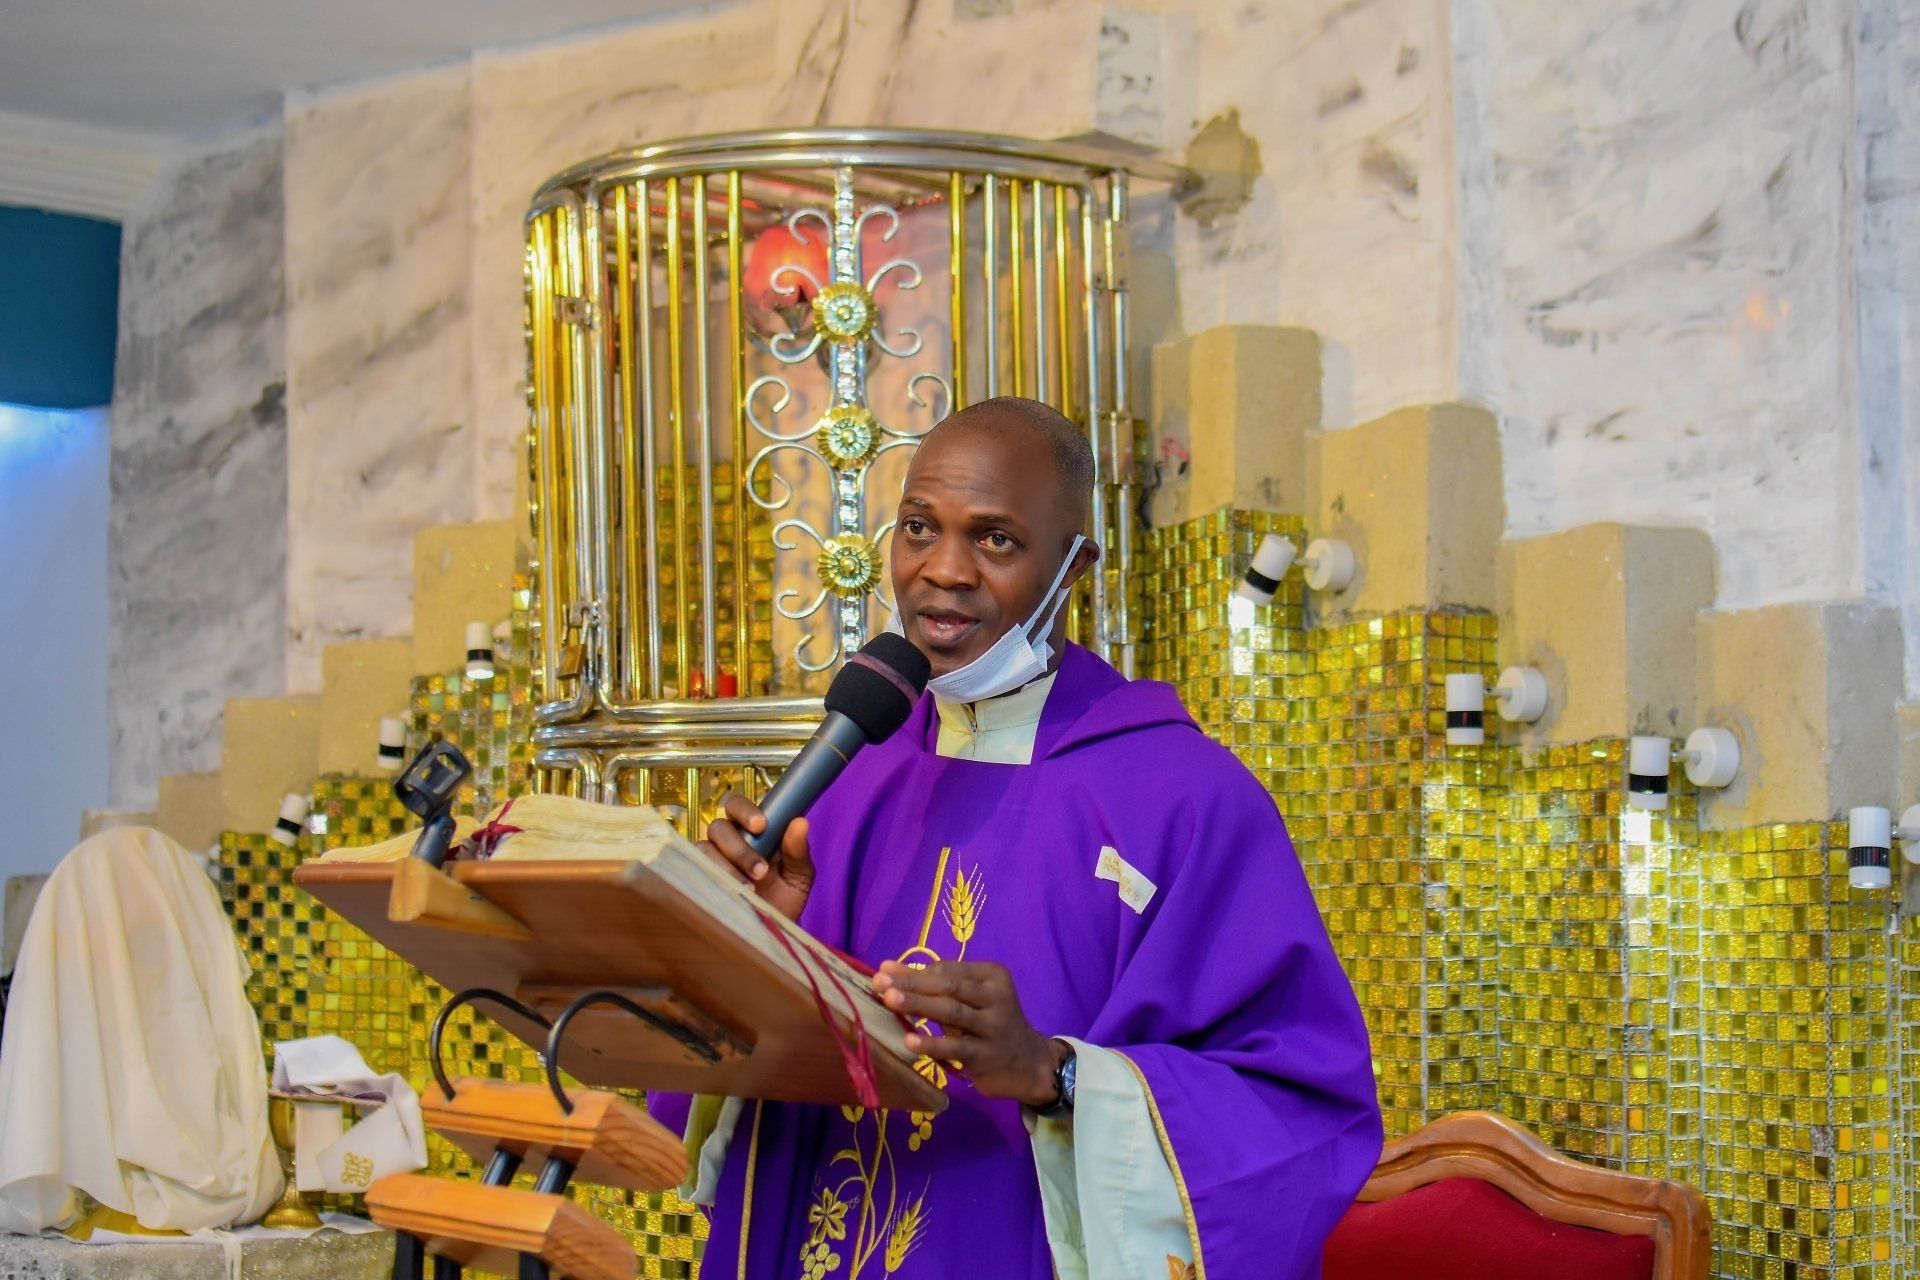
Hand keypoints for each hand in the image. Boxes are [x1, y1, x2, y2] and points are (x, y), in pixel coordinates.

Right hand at [700, 793, 812, 921]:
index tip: (761, 826)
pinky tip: (729, 893)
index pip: (738, 806)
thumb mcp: (799, 877)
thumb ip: (798, 850)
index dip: (745, 811)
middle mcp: (726, 841)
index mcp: (750, 831)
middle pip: (719, 828)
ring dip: (727, 867)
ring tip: (750, 890)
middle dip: (740, 848)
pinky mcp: (697, 880)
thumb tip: (801, 821)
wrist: (771, 933)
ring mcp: (709, 860)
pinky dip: (711, 880)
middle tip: (761, 871)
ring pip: (705, 849)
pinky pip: (692, 870)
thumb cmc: (784, 900)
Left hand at [871, 960, 1065, 1107]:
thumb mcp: (976, 1001)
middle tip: (880, 981)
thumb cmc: (993, 1026)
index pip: (948, 969)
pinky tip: (910, 1041)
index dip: (915, 969)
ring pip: (952, 1011)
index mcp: (992, 976)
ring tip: (889, 1000)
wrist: (1031, 1064)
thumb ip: (943, 989)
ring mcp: (994, 1026)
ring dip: (918, 1004)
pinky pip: (956, 1048)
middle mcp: (996, 997)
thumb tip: (894, 974)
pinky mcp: (987, 1056)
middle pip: (949, 985)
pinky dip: (932, 1043)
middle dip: (912, 982)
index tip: (885, 970)